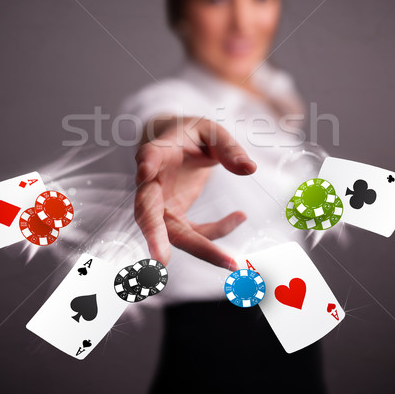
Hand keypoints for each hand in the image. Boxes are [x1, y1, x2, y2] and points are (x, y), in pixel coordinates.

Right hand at [134, 117, 255, 269]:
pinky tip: (240, 215)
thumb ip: (228, 148)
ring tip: (229, 261)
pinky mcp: (172, 217)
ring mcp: (160, 203)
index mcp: (159, 150)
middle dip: (154, 234)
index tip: (145, 170)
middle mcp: (152, 181)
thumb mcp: (212, 132)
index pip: (149, 155)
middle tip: (161, 259)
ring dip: (197, 249)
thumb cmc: (191, 135)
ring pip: (170, 232)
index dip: (146, 162)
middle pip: (147, 209)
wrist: (175, 145)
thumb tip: (249, 169)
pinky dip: (216, 233)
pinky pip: (192, 233)